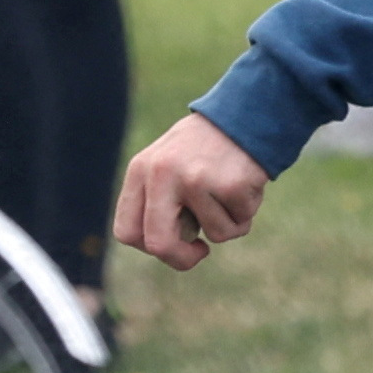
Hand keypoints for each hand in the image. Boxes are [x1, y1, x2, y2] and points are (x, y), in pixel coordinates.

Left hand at [115, 114, 271, 270]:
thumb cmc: (203, 149)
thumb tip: (161, 250)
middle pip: (158, 244)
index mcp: (140, 170)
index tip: (171, 244)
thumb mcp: (165, 165)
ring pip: (213, 235)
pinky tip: (245, 183)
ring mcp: (196, 179)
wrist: (245, 113)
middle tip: (200, 252)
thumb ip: (156, 203)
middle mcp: (162, 174)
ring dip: (227, 223)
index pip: (126, 231)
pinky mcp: (230, 185)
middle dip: (181, 259)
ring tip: (228, 190)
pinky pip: (240, 223)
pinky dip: (246, 212)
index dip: (149, 247)